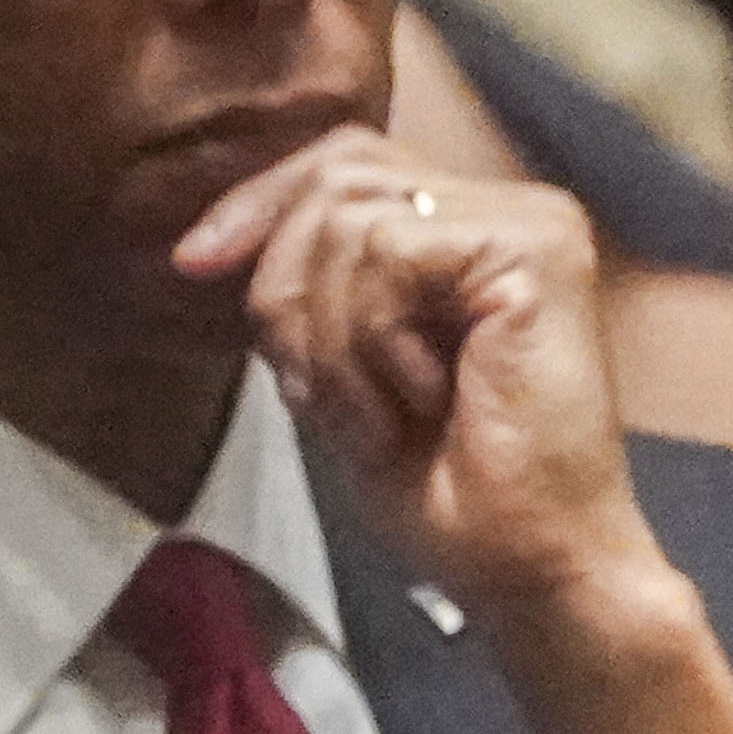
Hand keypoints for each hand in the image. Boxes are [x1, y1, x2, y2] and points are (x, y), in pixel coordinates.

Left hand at [177, 129, 732, 733]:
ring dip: (334, 339)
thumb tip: (219, 242)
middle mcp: (514, 213)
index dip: (258, 203)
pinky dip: (374, 343)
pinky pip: (388, 252)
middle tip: (314, 388)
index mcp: (474, 234)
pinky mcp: (538, 251)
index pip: (342, 163)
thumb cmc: (457, 497)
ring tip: (388, 413)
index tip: (194, 264)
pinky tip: (427, 398)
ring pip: (348, 221)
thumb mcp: (344, 372)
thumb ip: (309, 292)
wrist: (537, 569)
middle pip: (336, 175)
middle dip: (287, 285)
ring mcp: (533, 225)